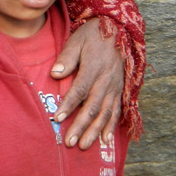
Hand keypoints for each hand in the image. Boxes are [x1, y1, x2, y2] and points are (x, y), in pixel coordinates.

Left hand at [51, 17, 123, 149]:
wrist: (119, 30)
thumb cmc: (93, 35)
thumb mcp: (77, 40)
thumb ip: (67, 58)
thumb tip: (54, 74)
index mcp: (94, 69)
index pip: (79, 91)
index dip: (68, 106)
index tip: (57, 119)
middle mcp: (106, 81)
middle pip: (92, 108)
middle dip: (80, 126)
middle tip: (70, 142)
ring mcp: (115, 88)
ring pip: (105, 114)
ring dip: (94, 131)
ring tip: (84, 145)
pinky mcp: (120, 90)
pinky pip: (116, 112)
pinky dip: (111, 126)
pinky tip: (104, 139)